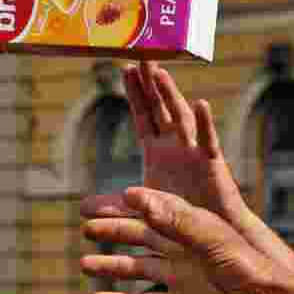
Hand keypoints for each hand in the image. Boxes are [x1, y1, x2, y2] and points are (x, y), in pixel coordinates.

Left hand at [82, 64, 293, 282]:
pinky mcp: (212, 166)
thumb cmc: (179, 221)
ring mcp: (194, 152)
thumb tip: (81, 210)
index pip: (143, 116)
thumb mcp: (139, 211)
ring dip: (170, 94)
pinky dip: (204, 123)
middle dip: (150, 83)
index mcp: (158, 151)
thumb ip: (113, 208)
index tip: (124, 68)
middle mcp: (176, 146)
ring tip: (159, 72)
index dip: (134, 94)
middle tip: (140, 53)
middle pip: (161, 107)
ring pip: (180, 117)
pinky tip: (200, 104)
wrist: (209, 240)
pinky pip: (208, 142)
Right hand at [82, 188, 293, 293]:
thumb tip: (136, 195)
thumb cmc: (253, 269)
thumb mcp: (214, 239)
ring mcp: (184, 281)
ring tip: (84, 264)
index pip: (151, 212)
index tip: (95, 204)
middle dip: (112, 234)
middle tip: (84, 229)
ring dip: (112, 268)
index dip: (124, 208)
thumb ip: (177, 220)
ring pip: (138, 271)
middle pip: (140, 239)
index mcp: (193, 229)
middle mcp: (185, 252)